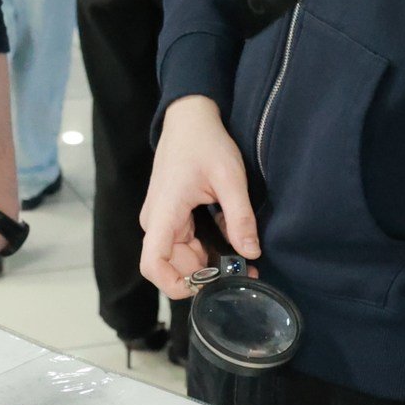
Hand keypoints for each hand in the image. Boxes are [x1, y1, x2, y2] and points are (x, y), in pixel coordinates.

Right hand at [138, 96, 257, 299]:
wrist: (189, 118)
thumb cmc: (205, 142)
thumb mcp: (230, 177)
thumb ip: (239, 217)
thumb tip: (251, 253)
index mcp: (164, 212)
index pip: (152, 264)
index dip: (174, 284)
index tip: (206, 286)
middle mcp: (157, 221)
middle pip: (172, 266)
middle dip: (204, 275)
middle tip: (244, 273)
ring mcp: (163, 220)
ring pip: (181, 257)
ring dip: (208, 263)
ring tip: (243, 261)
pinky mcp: (172, 217)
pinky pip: (186, 243)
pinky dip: (207, 249)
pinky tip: (231, 243)